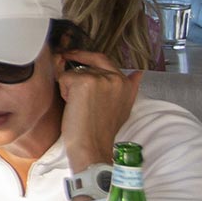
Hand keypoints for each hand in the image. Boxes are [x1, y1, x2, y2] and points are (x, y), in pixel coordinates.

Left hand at [55, 52, 140, 166]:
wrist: (92, 146)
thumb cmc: (102, 130)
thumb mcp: (123, 108)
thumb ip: (129, 88)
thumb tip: (138, 73)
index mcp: (126, 83)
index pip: (105, 60)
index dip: (88, 57)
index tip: (76, 54)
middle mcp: (116, 78)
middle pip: (90, 61)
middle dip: (75, 58)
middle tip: (63, 57)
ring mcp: (101, 78)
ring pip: (75, 71)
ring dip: (70, 86)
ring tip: (78, 105)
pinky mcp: (85, 81)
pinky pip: (64, 78)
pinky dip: (63, 91)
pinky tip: (72, 106)